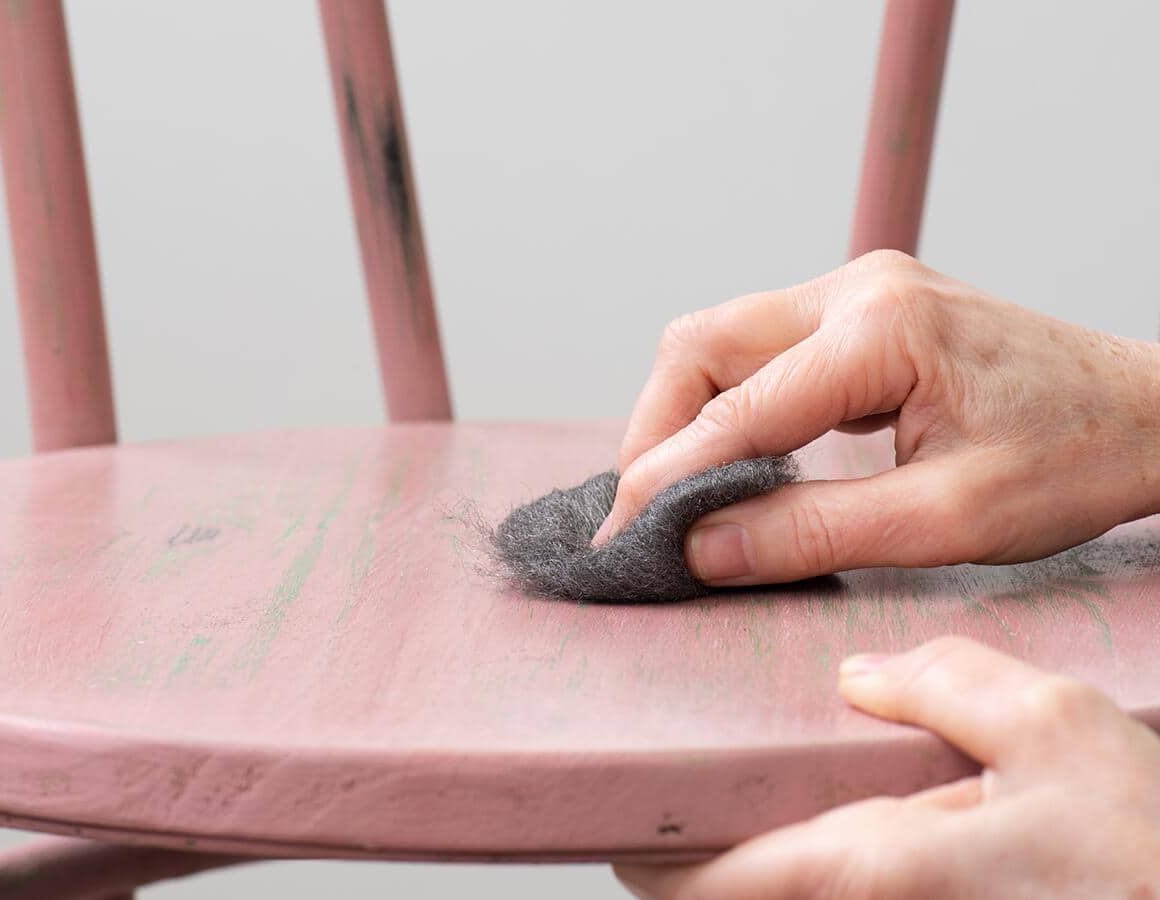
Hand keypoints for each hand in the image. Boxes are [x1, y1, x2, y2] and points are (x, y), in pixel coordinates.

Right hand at [593, 250, 1159, 585]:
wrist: (1151, 413)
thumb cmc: (1074, 460)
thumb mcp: (945, 519)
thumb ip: (812, 531)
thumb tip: (701, 550)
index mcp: (880, 330)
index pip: (735, 409)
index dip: (665, 479)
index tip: (622, 538)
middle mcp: (856, 289)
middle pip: (701, 345)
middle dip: (654, 432)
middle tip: (640, 515)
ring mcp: (857, 291)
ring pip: (721, 341)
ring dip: (685, 416)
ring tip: (676, 494)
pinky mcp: (861, 311)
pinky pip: (760, 349)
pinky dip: (728, 406)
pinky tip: (733, 461)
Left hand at [614, 636, 1159, 898]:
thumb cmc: (1145, 852)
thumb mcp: (1055, 731)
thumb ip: (944, 686)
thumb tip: (861, 681)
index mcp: (872, 870)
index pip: (703, 880)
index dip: (643, 850)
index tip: (613, 814)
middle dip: (689, 854)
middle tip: (671, 788)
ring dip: (746, 863)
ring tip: (736, 793)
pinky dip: (802, 863)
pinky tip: (823, 816)